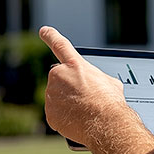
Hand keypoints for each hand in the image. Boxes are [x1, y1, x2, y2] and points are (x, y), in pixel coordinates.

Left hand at [40, 26, 131, 149]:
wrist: (105, 123)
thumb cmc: (110, 102)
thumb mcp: (109, 82)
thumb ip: (95, 77)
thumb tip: (96, 85)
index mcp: (75, 65)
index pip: (60, 45)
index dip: (51, 36)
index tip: (43, 30)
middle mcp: (59, 76)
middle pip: (59, 79)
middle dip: (68, 87)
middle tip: (83, 97)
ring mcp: (52, 94)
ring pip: (56, 97)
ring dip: (66, 102)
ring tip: (83, 110)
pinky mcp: (50, 112)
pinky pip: (55, 113)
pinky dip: (64, 117)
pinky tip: (77, 120)